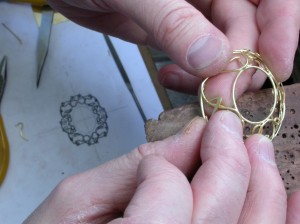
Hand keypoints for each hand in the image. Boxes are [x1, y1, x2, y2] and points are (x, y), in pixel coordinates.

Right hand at [24, 111, 299, 222]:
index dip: (161, 166)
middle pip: (221, 208)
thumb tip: (186, 137)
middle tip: (227, 126)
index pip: (167, 192)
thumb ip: (130, 167)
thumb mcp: (76, 203)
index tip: (154, 159)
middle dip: (228, 157)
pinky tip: (295, 195)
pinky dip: (286, 220)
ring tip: (257, 148)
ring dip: (262, 182)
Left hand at [47, 0, 298, 101]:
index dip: (283, 28)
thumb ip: (172, 22)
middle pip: (248, 28)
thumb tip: (214, 59)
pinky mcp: (173, 31)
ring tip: (196, 91)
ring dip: (215, 76)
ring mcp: (191, 11)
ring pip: (223, 48)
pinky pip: (196, 58)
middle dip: (240, 65)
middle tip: (221, 96)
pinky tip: (170, 80)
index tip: (274, 67)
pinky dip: (190, 76)